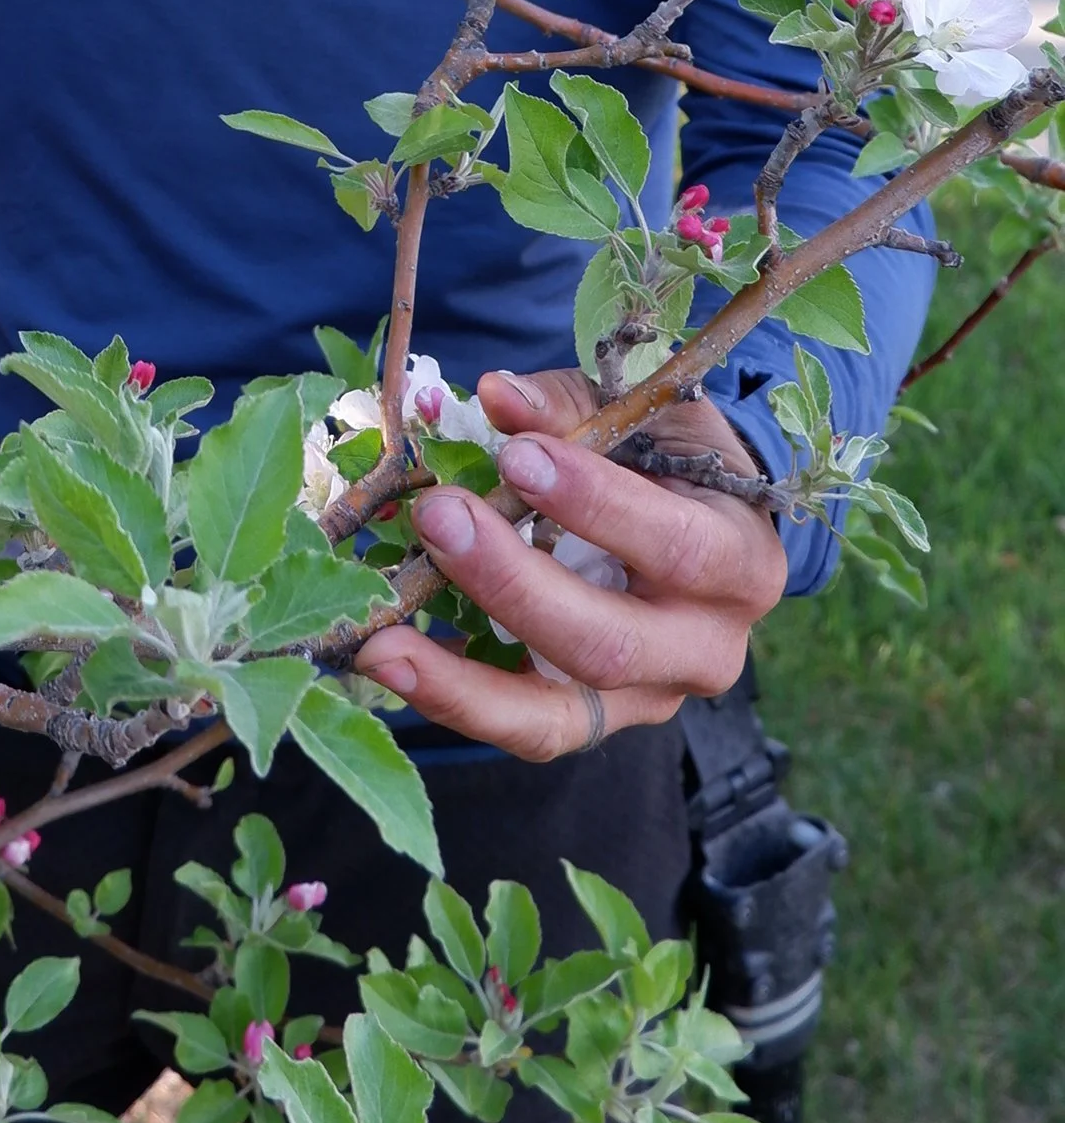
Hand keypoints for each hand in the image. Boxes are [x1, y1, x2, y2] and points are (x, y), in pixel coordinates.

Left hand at [352, 367, 786, 764]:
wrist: (701, 526)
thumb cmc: (671, 458)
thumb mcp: (643, 416)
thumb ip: (571, 408)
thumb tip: (495, 395)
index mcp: (740, 561)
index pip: (676, 546)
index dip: (595, 505)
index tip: (517, 458)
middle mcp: (706, 648)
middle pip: (608, 644)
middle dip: (512, 583)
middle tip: (436, 516)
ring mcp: (647, 697)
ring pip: (558, 715)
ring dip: (461, 678)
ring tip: (382, 640)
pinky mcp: (593, 721)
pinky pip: (521, 728)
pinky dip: (452, 698)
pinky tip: (387, 660)